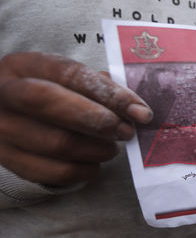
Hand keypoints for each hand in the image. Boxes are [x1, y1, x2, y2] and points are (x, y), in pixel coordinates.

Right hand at [0, 52, 152, 184]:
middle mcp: (4, 94)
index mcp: (22, 65)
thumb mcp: (63, 79)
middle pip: (50, 103)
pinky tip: (94, 163)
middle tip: (126, 131)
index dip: (109, 93)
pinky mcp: (7, 159)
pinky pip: (53, 172)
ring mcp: (1, 129)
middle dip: (98, 120)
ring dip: (96, 149)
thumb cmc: (49, 94)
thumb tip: (133, 108)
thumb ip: (96, 86)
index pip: (69, 74)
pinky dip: (83, 170)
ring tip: (111, 148)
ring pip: (56, 143)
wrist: (5, 116)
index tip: (140, 111)